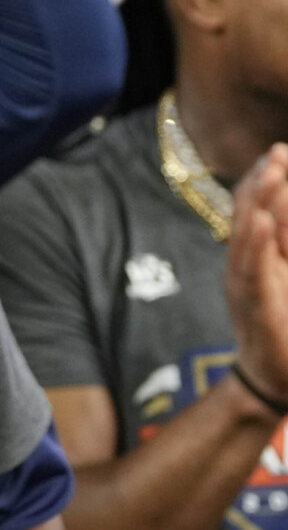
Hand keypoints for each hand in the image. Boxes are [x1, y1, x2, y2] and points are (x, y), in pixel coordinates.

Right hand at [227, 145, 287, 407]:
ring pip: (247, 235)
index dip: (263, 179)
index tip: (279, 151)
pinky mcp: (254, 303)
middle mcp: (245, 265)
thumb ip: (285, 242)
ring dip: (257, 201)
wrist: (278, 378)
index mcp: (256, 257)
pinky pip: (250, 268)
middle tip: (278, 153)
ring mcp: (245, 283)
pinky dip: (253, 242)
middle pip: (247, 214)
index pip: (253, 209)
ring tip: (271, 172)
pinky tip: (257, 220)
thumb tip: (283, 209)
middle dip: (263, 182)